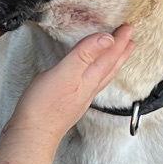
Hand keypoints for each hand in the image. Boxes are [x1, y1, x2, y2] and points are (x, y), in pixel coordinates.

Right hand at [9, 25, 132, 146]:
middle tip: (130, 39)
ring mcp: (80, 98)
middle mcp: (88, 89)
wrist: (32, 136)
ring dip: (112, 64)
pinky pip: (91, 84)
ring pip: (102, 77)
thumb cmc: (44, 106)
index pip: (108, 56)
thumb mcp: (64, 73)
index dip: (118, 41)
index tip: (128, 27)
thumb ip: (85, 55)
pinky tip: (91, 77)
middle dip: (120, 52)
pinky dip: (97, 75)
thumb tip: (107, 39)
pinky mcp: (69, 103)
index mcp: (89, 79)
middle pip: (110, 67)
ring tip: (118, 56)